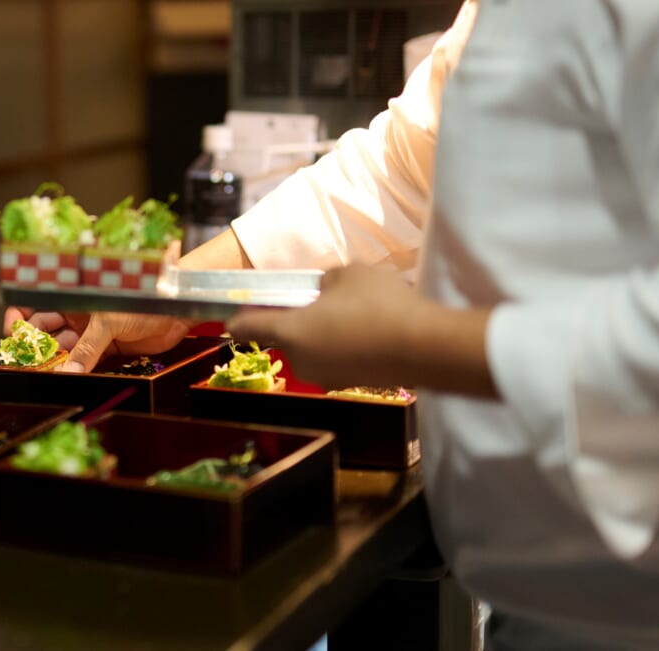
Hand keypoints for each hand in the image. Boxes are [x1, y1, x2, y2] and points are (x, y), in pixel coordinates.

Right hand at [3, 306, 194, 372]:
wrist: (177, 309)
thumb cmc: (144, 299)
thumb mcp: (109, 321)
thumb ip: (87, 349)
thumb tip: (68, 372)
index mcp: (74, 297)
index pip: (38, 305)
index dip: (21, 318)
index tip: (13, 334)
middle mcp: (79, 315)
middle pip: (46, 332)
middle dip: (34, 347)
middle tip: (26, 364)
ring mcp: (93, 333)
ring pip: (65, 350)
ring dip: (54, 362)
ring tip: (44, 374)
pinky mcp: (108, 349)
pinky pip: (86, 362)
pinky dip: (77, 371)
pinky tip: (68, 378)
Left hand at [226, 264, 496, 396]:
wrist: (426, 347)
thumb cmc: (379, 304)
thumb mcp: (348, 273)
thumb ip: (324, 281)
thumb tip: (324, 292)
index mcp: (291, 332)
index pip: (248, 327)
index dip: (238, 318)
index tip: (233, 314)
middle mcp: (301, 360)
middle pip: (285, 337)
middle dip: (297, 320)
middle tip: (321, 299)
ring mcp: (326, 377)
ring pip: (312, 349)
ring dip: (322, 333)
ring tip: (354, 312)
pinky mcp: (349, 383)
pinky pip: (335, 358)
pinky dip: (343, 346)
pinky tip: (369, 330)